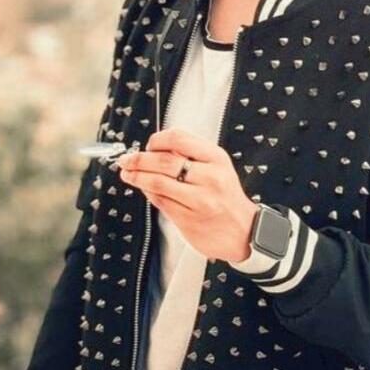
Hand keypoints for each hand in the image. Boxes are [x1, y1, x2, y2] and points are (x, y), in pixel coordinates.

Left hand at [117, 128, 258, 262]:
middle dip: (139, 159)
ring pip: (158, 182)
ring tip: (127, 173)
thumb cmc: (226, 196)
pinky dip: (147, 192)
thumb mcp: (218, 167)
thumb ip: (191, 155)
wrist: (244, 231)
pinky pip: (160, 201)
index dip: (157, 140)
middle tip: (126, 160)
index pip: (179, 139)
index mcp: (216, 158)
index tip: (148, 144)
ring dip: (137, 176)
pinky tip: (143, 188)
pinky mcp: (188, 219)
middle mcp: (209, 177)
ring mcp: (199, 200)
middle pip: (164, 161)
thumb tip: (155, 149)